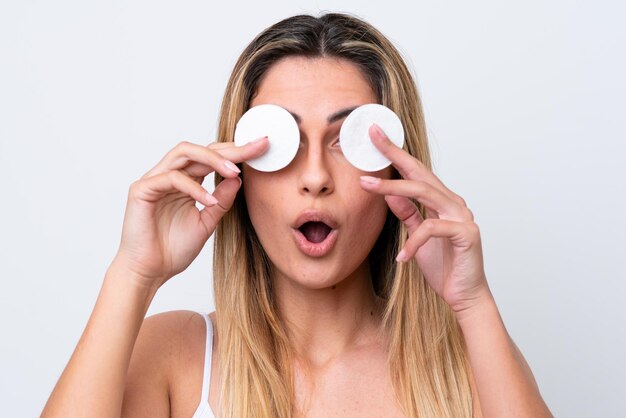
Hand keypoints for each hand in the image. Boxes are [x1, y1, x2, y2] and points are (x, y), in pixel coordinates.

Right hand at [112, 137, 268, 289]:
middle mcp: (169, 175)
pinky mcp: (142, 190)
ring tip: (234, 171)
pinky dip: (194, 187)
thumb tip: (239, 178)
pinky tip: (210, 200)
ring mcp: (154, 180)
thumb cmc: (173, 250)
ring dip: (212, 159)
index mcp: (185, 182)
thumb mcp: (207, 222)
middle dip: (230, 149)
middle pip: (201, 150)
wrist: (149, 273)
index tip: (262, 149)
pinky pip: (171, 178)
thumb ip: (222, 201)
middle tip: (255, 149)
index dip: (236, 152)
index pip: (211, 157)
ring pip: (184, 153)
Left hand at [359, 124, 489, 314]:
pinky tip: (402, 256)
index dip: (396, 153)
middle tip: (373, 139)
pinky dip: (413, 243)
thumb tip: (389, 194)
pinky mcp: (466, 234)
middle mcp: (454, 203)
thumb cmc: (443, 266)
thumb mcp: (417, 236)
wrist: (464, 296)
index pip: (415, 173)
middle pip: (420, 174)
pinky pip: (432, 229)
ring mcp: (462, 216)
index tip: (375, 136)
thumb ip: (408, 214)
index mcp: (442, 201)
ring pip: (425, 193)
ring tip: (368, 186)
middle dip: (395, 155)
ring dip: (394, 189)